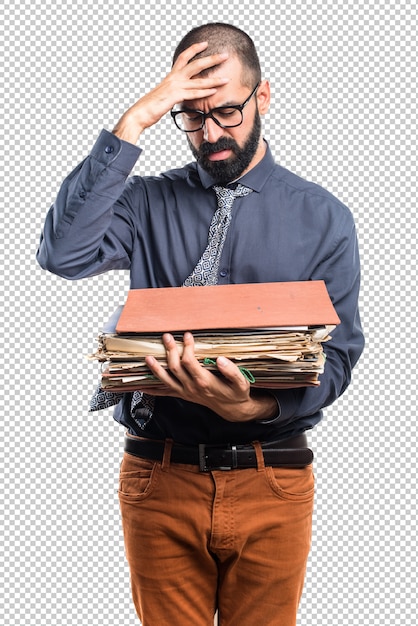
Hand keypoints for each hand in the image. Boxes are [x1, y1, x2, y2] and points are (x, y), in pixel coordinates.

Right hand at [112, 42, 229, 143]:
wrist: (139, 113)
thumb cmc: (150, 107)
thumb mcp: (164, 96)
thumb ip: (173, 93)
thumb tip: (178, 95)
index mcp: (171, 76)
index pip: (184, 58)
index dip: (194, 49)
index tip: (205, 44)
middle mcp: (173, 78)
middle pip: (195, 64)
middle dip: (211, 59)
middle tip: (225, 55)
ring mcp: (174, 86)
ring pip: (198, 81)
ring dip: (214, 80)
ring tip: (226, 79)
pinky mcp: (174, 96)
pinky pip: (193, 93)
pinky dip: (204, 92)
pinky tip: (214, 91)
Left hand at [141, 332, 277, 422]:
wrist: (233, 409)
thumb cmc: (236, 393)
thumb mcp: (241, 383)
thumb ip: (232, 371)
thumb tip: (221, 359)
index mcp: (204, 382)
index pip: (189, 362)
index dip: (187, 348)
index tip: (188, 336)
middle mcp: (192, 388)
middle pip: (175, 368)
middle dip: (170, 351)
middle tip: (167, 337)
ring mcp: (186, 392)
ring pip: (166, 380)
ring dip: (156, 369)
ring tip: (148, 357)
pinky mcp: (183, 395)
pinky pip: (165, 393)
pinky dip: (153, 390)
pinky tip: (143, 387)